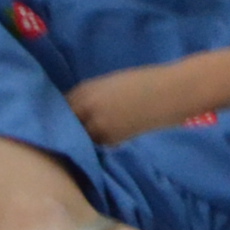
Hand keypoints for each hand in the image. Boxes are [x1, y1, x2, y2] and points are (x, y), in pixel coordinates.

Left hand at [66, 58, 223, 145]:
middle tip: (66, 138)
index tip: (57, 123)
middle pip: (63, 126)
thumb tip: (74, 114)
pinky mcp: (112, 141)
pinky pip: (94, 146)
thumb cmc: (145, 82)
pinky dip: (93, 147)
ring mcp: (98, 126)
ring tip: (82, 144)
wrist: (173, 91)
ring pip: (78, 139)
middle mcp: (86, 108)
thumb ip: (90, 98)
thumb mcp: (111, 84)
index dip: (56, 117)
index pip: (57, 109)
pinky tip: (98, 147)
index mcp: (84, 91)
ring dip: (78, 141)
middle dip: (64, 131)